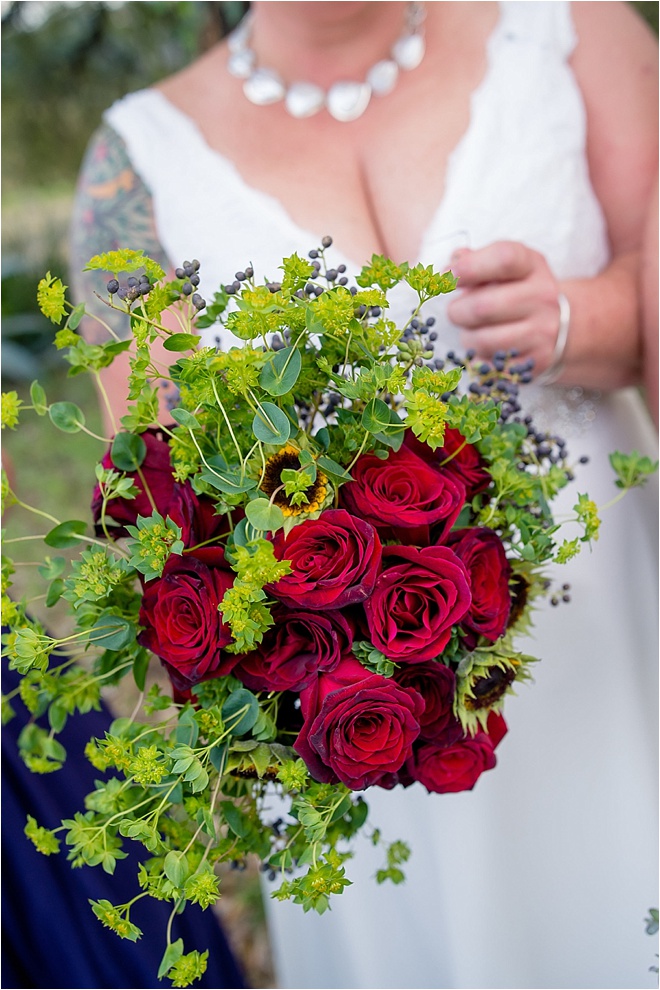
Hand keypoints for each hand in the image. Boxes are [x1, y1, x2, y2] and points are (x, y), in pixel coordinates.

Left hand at [446, 241, 562, 373]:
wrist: (561, 323)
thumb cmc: (519, 290)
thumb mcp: (505, 267)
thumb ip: (476, 260)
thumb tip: (453, 263)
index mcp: (532, 265)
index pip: (503, 260)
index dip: (470, 267)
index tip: (448, 274)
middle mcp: (542, 296)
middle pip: (483, 307)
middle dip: (458, 311)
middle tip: (457, 311)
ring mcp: (543, 331)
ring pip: (484, 340)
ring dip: (467, 337)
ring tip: (472, 330)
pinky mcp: (537, 360)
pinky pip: (492, 365)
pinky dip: (480, 358)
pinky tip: (485, 348)